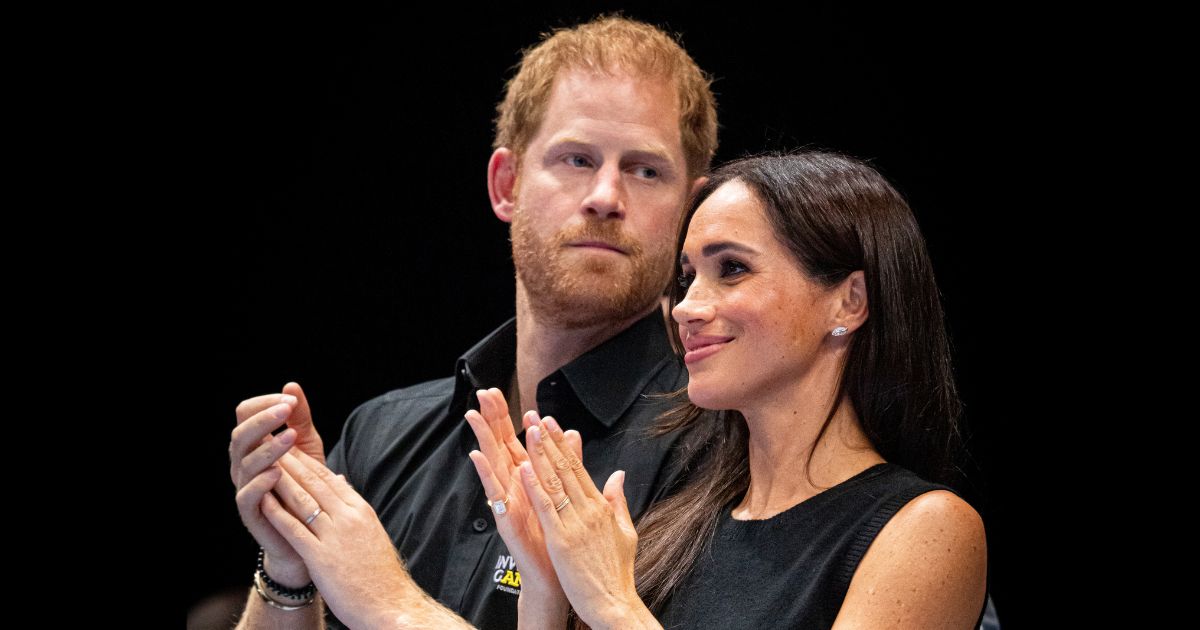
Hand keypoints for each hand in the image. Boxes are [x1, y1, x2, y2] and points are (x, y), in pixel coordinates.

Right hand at [230, 382, 324, 585]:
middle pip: (240, 435)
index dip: (265, 403)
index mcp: (253, 444)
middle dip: (263, 419)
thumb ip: (300, 417)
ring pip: (244, 463)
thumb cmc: (306, 485)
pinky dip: (260, 483)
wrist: (309, 532)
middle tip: (287, 409)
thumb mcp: (307, 446)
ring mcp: (245, 487)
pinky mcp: (251, 513)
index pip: (246, 414)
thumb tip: (292, 385)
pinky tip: (278, 472)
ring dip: (268, 448)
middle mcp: (243, 463)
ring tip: (291, 437)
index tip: (291, 399)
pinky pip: (247, 496)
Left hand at [261, 449, 409, 627]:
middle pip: (315, 483)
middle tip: (273, 443)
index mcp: (361, 511)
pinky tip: (264, 500)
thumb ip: (354, 508)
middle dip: (292, 462)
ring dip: (282, 480)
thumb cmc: (381, 573)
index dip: (308, 461)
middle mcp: (349, 518)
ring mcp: (335, 537)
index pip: (330, 479)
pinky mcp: (322, 558)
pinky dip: (278, 513)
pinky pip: (295, 530)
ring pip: (303, 501)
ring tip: (265, 462)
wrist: (391, 603)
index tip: (292, 448)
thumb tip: (342, 482)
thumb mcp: (371, 532)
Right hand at [465, 389, 579, 619]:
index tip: (499, 391)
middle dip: (492, 419)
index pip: (515, 440)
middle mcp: (514, 486)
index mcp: (528, 478)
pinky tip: (477, 457)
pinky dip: (485, 474)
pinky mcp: (505, 518)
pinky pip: (494, 493)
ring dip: (482, 439)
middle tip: (483, 392)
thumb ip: (568, 462)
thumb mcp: (565, 493)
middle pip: (500, 445)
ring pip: (493, 463)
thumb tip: (572, 432)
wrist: (555, 575)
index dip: (507, 416)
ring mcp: (507, 501)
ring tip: (473, 415)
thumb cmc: (556, 536)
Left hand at [519, 414, 658, 629]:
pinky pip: (545, 508)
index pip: (579, 468)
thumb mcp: (625, 531)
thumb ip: (618, 501)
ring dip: (540, 455)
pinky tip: (525, 468)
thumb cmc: (616, 572)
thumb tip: (618, 474)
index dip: (564, 445)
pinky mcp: (561, 540)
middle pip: (566, 469)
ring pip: (554, 483)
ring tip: (528, 431)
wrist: (613, 603)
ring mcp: (575, 524)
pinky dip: (535, 487)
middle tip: (536, 417)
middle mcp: (589, 510)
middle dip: (549, 441)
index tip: (552, 425)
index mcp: (601, 507)